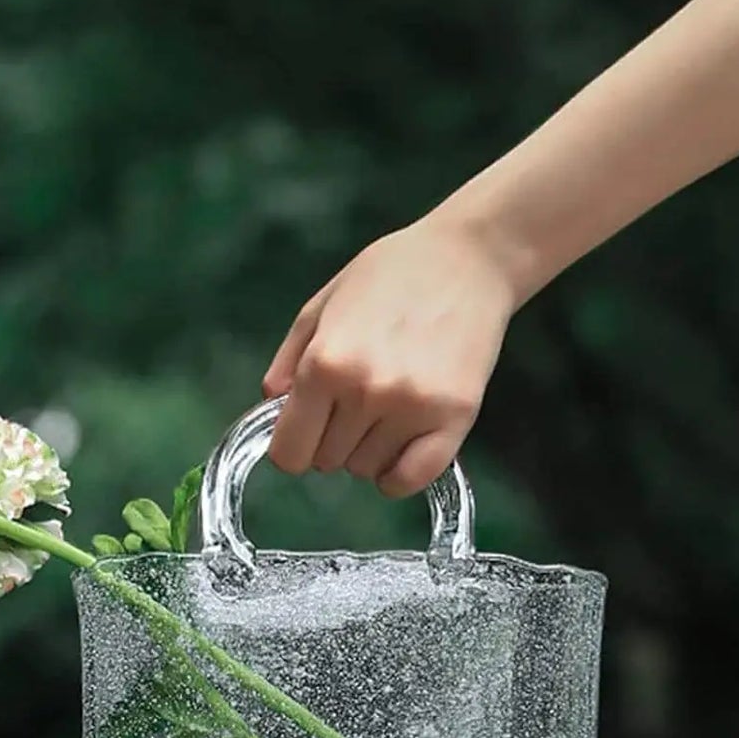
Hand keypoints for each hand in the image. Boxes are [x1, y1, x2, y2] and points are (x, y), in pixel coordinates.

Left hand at [262, 214, 517, 497]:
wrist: (468, 258)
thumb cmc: (391, 275)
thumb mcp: (322, 306)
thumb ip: (289, 360)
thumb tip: (270, 407)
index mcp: (323, 364)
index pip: (289, 453)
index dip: (293, 445)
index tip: (308, 429)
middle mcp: (364, 391)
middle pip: (327, 462)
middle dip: (332, 439)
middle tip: (356, 401)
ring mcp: (410, 408)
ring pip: (367, 470)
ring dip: (369, 449)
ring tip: (387, 406)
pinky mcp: (453, 418)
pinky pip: (411, 479)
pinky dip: (399, 475)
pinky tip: (402, 448)